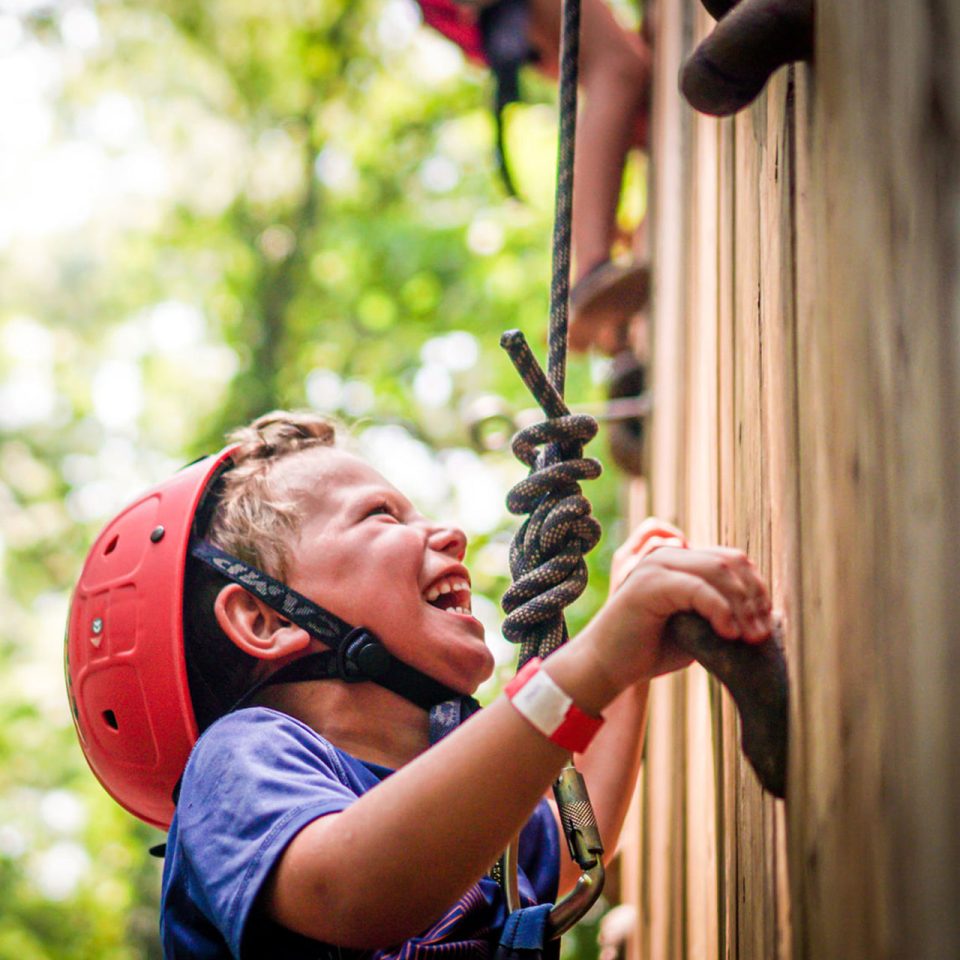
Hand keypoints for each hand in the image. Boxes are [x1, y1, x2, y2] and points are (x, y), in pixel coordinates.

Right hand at [594, 519, 773, 683]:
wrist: (605, 667)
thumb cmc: (647, 651)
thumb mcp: (693, 628)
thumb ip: (718, 611)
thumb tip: (762, 615)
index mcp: (677, 561)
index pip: (730, 559)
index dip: (756, 588)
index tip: (765, 623)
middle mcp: (666, 556)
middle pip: (729, 560)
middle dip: (754, 595)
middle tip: (761, 633)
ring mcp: (655, 566)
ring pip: (718, 569)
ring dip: (742, 605)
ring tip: (749, 637)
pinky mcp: (648, 584)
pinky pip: (698, 589)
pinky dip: (721, 611)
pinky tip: (728, 634)